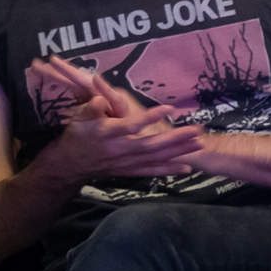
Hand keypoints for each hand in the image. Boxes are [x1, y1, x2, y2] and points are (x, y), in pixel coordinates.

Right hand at [27, 60, 203, 181]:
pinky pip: (151, 171)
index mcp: (108, 134)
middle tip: (197, 130)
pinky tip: (186, 168)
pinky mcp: (129, 170)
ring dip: (178, 151)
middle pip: (151, 145)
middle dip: (176, 138)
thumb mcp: (78, 118)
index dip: (150, 117)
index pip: (131, 125)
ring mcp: (126, 162)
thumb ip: (90, 108)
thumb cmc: (78, 135)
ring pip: (155, 158)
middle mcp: (120, 150)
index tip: (169, 107)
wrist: (70, 165)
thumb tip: (100, 99)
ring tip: (200, 144)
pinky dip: (168, 170)